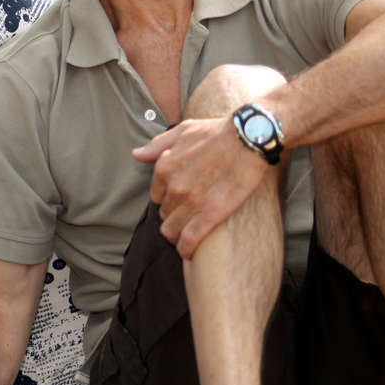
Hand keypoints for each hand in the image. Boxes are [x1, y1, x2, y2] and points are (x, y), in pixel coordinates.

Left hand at [133, 115, 273, 257]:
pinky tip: (187, 252)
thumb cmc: (216, 132)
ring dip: (175, 235)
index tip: (175, 202)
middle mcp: (174, 187)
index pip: (155, 195)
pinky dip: (186, 248)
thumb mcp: (181, 132)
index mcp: (164, 168)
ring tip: (183, 237)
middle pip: (164, 213)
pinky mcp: (211, 214)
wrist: (248, 139)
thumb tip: (137, 155)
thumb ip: (157, 146)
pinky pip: (190, 239)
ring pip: (172, 229)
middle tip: (184, 218)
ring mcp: (191, 202)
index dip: (165, 200)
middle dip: (172, 216)